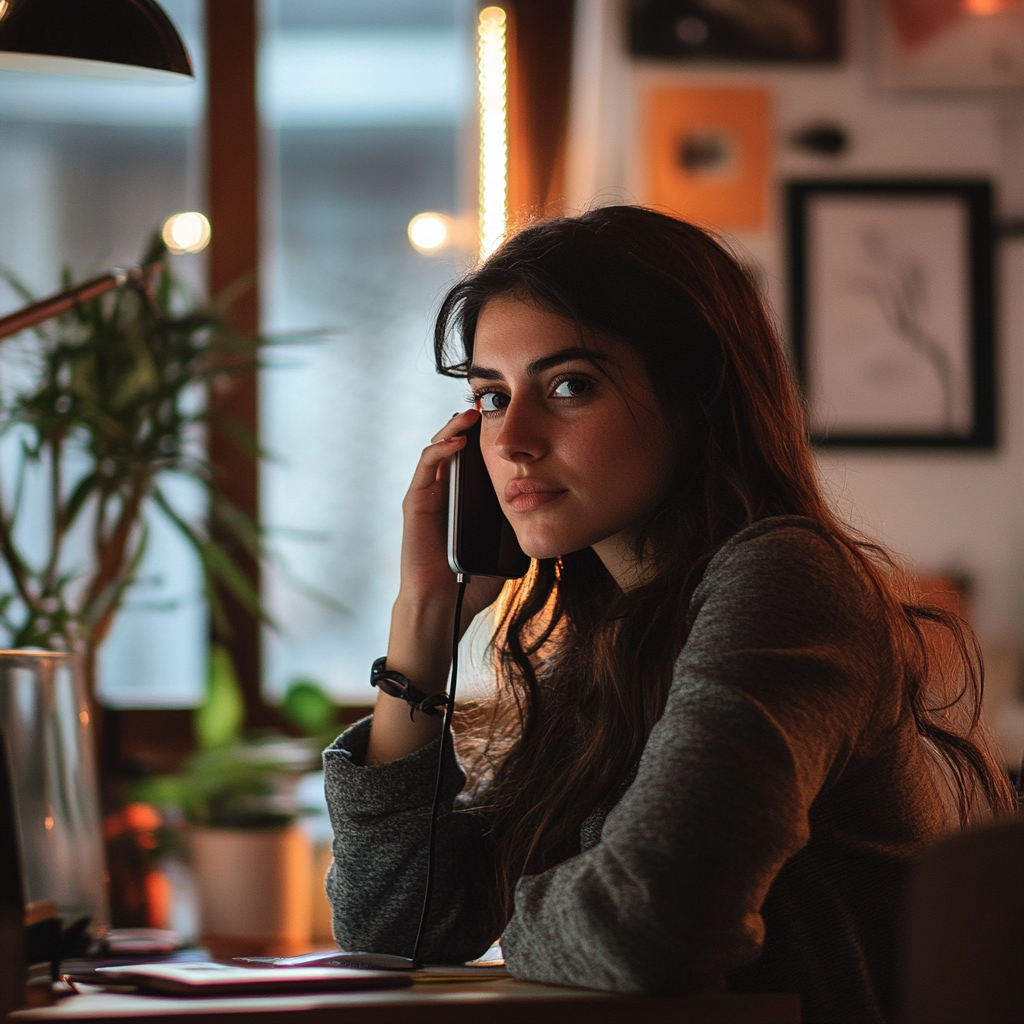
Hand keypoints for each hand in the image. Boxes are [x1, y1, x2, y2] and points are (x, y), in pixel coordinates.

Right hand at [367, 408, 507, 764]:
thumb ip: (522, 525)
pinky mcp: (416, 504)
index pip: (474, 458)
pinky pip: (427, 469)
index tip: (507, 417)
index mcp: (466, 499)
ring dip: (454, 429)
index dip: (486, 436)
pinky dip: (440, 451)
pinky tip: (457, 443)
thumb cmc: (474, 582)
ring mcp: (428, 496)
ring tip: (472, 415)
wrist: (446, 607)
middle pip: (455, 446)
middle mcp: (445, 492)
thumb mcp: (508, 545)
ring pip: (438, 450)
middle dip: (469, 423)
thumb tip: (553, 509)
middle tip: (488, 404)